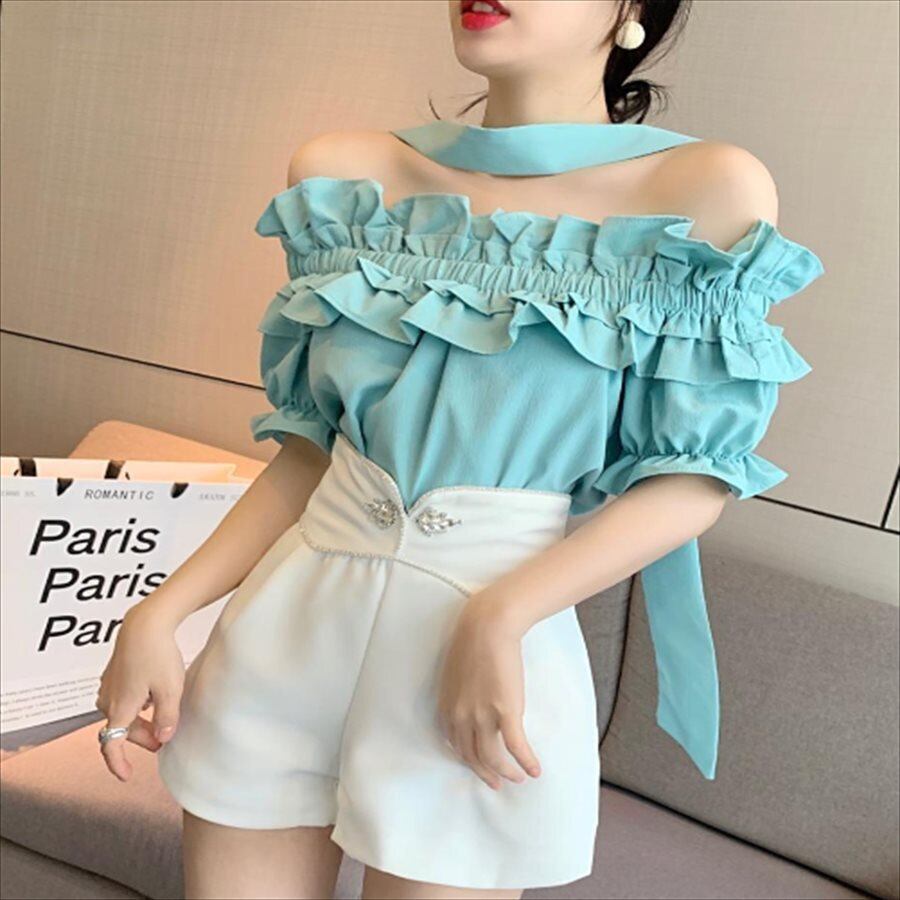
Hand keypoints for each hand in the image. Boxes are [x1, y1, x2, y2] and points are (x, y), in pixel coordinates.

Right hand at [95, 601, 184, 781]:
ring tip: (161, 716)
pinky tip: (152, 697)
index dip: (117, 763)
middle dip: (142, 738)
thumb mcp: (170, 690)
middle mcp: (108, 698)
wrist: (146, 622)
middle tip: (164, 739)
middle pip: (121, 729)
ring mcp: (109, 685)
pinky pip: (122, 698)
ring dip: (139, 721)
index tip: (126, 775)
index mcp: (120, 707)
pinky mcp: (114, 673)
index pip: (111, 744)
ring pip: (122, 713)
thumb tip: (164, 739)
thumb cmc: (158, 653)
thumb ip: (167, 718)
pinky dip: (136, 705)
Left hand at [436, 594, 540, 789]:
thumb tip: (469, 703)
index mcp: (446, 708)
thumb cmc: (471, 641)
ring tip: (518, 778)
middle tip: (497, 782)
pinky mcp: (506, 711)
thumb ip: (458, 694)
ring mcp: (482, 716)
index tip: (479, 765)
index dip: (468, 759)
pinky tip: (535, 770)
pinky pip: (516, 746)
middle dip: (486, 773)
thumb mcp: (454, 673)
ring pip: (493, 758)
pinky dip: (526, 762)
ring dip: (507, 772)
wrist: (487, 626)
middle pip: (472, 757)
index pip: (455, 745)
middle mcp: (460, 717)